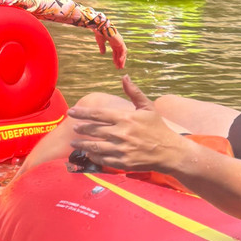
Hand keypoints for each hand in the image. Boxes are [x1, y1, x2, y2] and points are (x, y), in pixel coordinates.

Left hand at [67, 74, 182, 171]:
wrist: (169, 152)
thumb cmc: (158, 128)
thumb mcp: (148, 107)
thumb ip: (134, 93)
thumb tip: (124, 77)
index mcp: (126, 118)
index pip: (98, 114)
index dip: (82, 113)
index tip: (72, 112)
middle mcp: (121, 133)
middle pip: (93, 130)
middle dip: (81, 129)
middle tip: (74, 128)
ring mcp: (121, 149)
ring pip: (95, 146)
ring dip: (82, 144)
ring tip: (74, 142)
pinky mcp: (122, 162)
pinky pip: (103, 160)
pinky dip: (94, 156)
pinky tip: (89, 153)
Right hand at [94, 26, 127, 68]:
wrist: (100, 27)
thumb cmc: (99, 32)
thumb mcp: (100, 42)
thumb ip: (102, 47)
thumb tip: (103, 53)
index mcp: (113, 42)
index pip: (116, 52)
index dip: (115, 58)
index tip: (115, 65)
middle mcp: (117, 42)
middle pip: (120, 53)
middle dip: (119, 61)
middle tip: (119, 68)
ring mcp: (120, 41)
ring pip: (122, 53)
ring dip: (121, 60)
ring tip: (120, 67)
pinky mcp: (120, 41)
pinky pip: (123, 50)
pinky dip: (122, 56)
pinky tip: (120, 62)